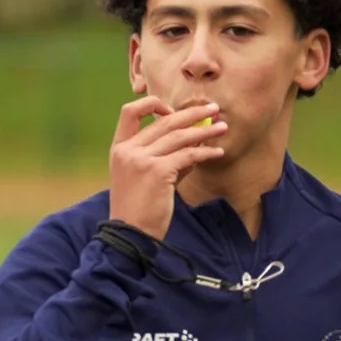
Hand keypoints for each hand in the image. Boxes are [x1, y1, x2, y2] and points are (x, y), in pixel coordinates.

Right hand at [107, 91, 227, 238]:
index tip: (172, 110)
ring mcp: (142, 159)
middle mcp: (128, 150)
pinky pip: (188, 155)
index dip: (152, 105)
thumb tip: (195, 143)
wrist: (129, 236)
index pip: (129, 112)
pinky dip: (205, 152)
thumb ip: (163, 158)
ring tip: (222, 127)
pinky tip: (217, 153)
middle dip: (191, 113)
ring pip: (179, 136)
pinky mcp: (158, 171)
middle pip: (163, 121)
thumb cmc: (138, 210)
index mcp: (119, 148)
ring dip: (204, 130)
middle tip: (212, 109)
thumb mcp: (142, 179)